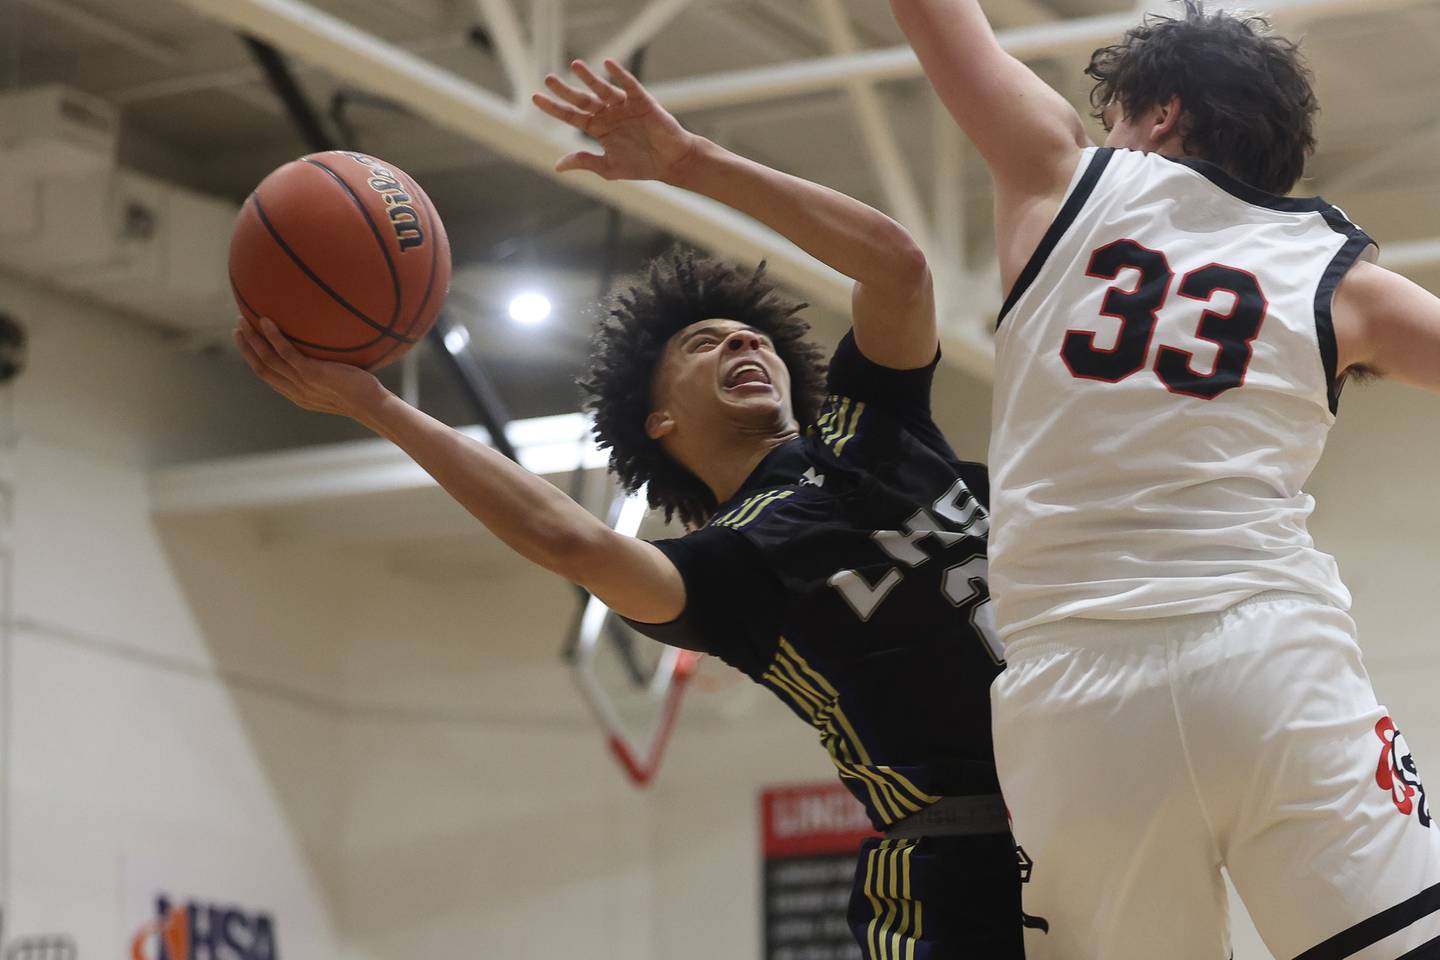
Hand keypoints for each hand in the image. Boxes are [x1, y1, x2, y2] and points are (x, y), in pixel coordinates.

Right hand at [233, 315, 388, 420]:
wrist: (372, 405)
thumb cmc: (362, 393)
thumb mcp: (338, 384)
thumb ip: (327, 371)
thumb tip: (330, 351)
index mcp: (298, 395)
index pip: (269, 376)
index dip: (254, 359)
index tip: (246, 343)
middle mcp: (296, 391)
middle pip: (261, 367)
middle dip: (247, 348)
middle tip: (238, 328)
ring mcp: (302, 382)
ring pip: (268, 359)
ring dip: (253, 340)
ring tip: (244, 320)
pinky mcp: (312, 373)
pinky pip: (287, 352)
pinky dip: (274, 336)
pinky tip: (267, 321)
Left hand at [532, 58, 702, 183]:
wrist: (670, 163)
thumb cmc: (641, 166)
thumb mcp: (609, 167)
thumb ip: (585, 162)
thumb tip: (557, 166)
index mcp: (598, 129)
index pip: (571, 116)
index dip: (554, 107)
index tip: (535, 97)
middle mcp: (608, 114)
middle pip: (582, 100)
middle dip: (565, 90)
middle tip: (549, 79)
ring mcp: (624, 106)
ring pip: (602, 89)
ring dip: (589, 78)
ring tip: (575, 65)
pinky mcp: (641, 101)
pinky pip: (628, 85)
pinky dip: (619, 75)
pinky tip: (608, 65)